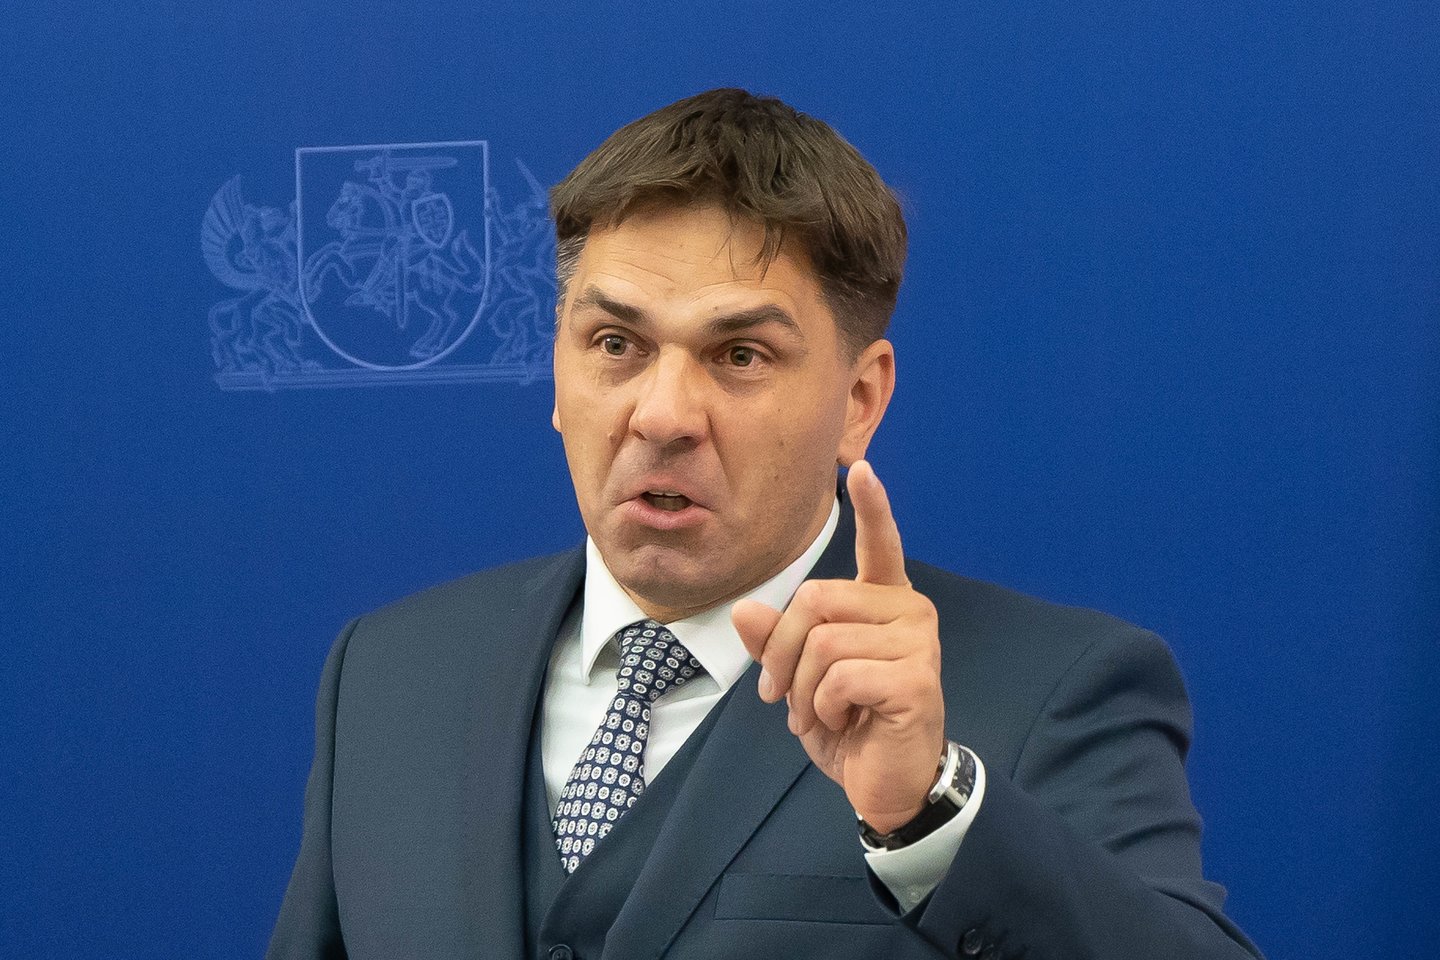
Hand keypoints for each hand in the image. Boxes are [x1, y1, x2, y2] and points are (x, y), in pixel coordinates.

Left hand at [732, 460, 944, 833]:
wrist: (888, 784)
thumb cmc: (849, 724)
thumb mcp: (799, 681)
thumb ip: (776, 642)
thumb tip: (744, 610)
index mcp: (884, 602)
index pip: (881, 545)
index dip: (872, 507)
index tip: (862, 467)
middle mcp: (908, 611)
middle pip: (815, 599)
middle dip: (783, 653)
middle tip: (785, 697)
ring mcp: (917, 642)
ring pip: (822, 641)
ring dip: (804, 690)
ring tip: (823, 715)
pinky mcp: (916, 678)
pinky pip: (839, 676)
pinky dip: (824, 708)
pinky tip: (846, 723)